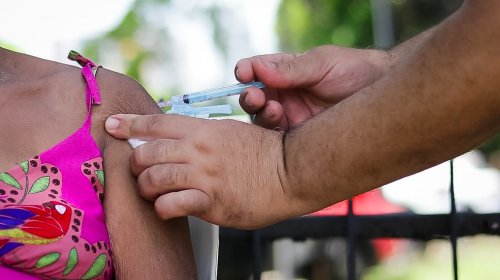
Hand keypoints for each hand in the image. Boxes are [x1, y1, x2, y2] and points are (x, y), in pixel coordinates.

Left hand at [105, 114, 304, 228]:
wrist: (290, 172)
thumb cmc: (263, 152)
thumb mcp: (231, 131)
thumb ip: (202, 135)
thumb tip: (179, 137)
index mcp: (203, 130)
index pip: (156, 123)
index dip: (129, 124)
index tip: (112, 125)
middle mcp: (199, 150)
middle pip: (146, 153)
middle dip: (135, 163)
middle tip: (140, 171)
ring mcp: (204, 176)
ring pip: (152, 179)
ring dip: (145, 188)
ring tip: (151, 192)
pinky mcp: (211, 202)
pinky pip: (171, 205)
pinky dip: (162, 208)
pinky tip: (168, 208)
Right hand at [236, 45, 389, 129]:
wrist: (381, 92)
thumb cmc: (353, 70)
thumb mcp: (322, 63)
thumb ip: (291, 69)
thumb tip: (259, 69)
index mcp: (285, 73)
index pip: (257, 70)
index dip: (247, 71)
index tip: (244, 73)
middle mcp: (284, 95)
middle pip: (254, 97)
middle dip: (250, 97)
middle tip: (255, 97)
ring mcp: (290, 117)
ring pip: (262, 119)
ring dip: (261, 114)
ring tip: (274, 111)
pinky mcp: (299, 139)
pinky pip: (278, 140)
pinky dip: (272, 136)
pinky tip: (280, 129)